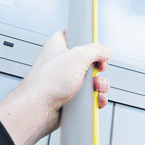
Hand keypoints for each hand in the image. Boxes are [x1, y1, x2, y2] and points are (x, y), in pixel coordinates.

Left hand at [0, 30, 111, 144]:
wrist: (38, 109)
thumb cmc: (47, 82)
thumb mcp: (77, 56)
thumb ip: (95, 50)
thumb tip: (105, 51)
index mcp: (58, 47)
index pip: (72, 35)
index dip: (85, 39)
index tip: (95, 44)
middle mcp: (61, 63)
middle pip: (87, 60)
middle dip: (98, 67)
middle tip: (98, 69)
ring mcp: (65, 81)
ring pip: (90, 80)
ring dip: (99, 84)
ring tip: (97, 87)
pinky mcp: (70, 98)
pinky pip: (88, 97)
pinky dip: (95, 98)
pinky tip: (97, 99)